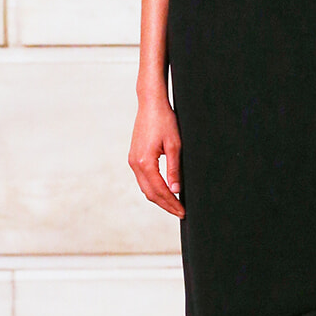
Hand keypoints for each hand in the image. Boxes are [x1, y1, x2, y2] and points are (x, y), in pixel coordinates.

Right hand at [129, 96, 184, 217]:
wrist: (151, 104)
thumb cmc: (164, 121)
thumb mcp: (174, 146)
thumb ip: (174, 170)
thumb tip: (176, 190)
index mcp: (144, 162)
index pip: (159, 190)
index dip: (172, 203)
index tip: (183, 211)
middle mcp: (135, 163)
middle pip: (150, 193)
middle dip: (166, 205)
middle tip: (180, 212)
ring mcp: (132, 160)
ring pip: (145, 187)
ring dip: (159, 198)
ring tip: (174, 204)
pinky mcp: (134, 157)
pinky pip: (143, 179)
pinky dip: (153, 188)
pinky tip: (165, 190)